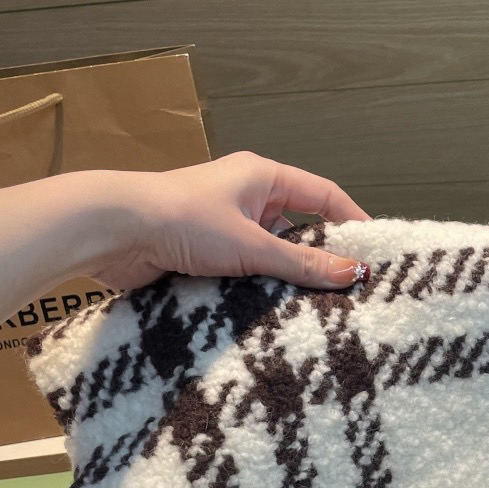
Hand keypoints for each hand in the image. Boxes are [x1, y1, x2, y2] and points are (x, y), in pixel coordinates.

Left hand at [92, 152, 371, 290]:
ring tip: (315, 306)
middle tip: (349, 288)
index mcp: (263, 175)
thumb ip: (303, 262)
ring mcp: (225, 224)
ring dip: (287, 276)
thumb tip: (352, 272)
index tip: (376, 252)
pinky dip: (260, 287)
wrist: (112, 233)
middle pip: (300, 226)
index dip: (353, 221)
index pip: (324, 194)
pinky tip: (273, 311)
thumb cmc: (180, 220)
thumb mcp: (252, 245)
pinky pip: (246, 269)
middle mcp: (246, 195)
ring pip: (272, 252)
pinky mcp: (204, 252)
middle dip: (322, 255)